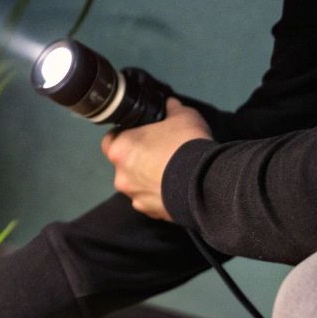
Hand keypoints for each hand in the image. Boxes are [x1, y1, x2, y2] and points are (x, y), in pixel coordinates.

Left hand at [102, 97, 210, 219]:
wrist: (205, 183)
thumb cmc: (186, 146)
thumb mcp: (183, 116)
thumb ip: (172, 109)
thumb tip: (171, 105)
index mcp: (120, 149)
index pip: (111, 139)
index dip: (125, 135)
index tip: (140, 134)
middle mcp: (121, 176)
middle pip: (124, 164)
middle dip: (138, 159)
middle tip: (159, 152)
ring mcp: (135, 197)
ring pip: (137, 184)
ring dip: (148, 179)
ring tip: (170, 171)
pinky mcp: (151, 212)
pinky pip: (151, 200)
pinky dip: (159, 194)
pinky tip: (175, 186)